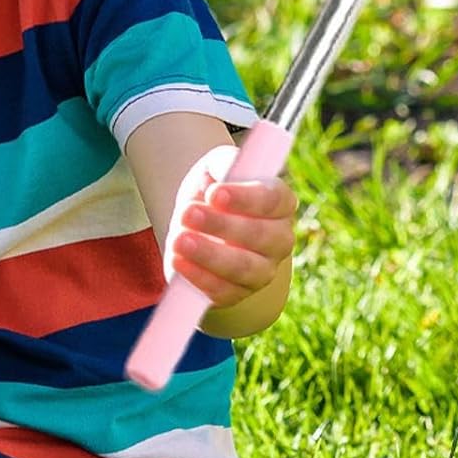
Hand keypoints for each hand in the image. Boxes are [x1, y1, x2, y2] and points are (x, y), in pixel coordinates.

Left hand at [164, 144, 296, 310]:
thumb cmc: (212, 192)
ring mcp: (263, 271)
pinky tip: (177, 261)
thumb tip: (221, 177)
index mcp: (280, 203)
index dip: (245, 198)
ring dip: (209, 255)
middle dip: (221, 225)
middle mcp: (279, 239)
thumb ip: (222, 164)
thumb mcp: (216, 168)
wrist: (198, 228)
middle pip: (260, 236)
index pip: (274, 200)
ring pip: (243, 268)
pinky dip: (198, 277)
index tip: (214, 193)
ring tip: (179, 241)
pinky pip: (222, 291)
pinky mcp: (238, 293)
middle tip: (188, 213)